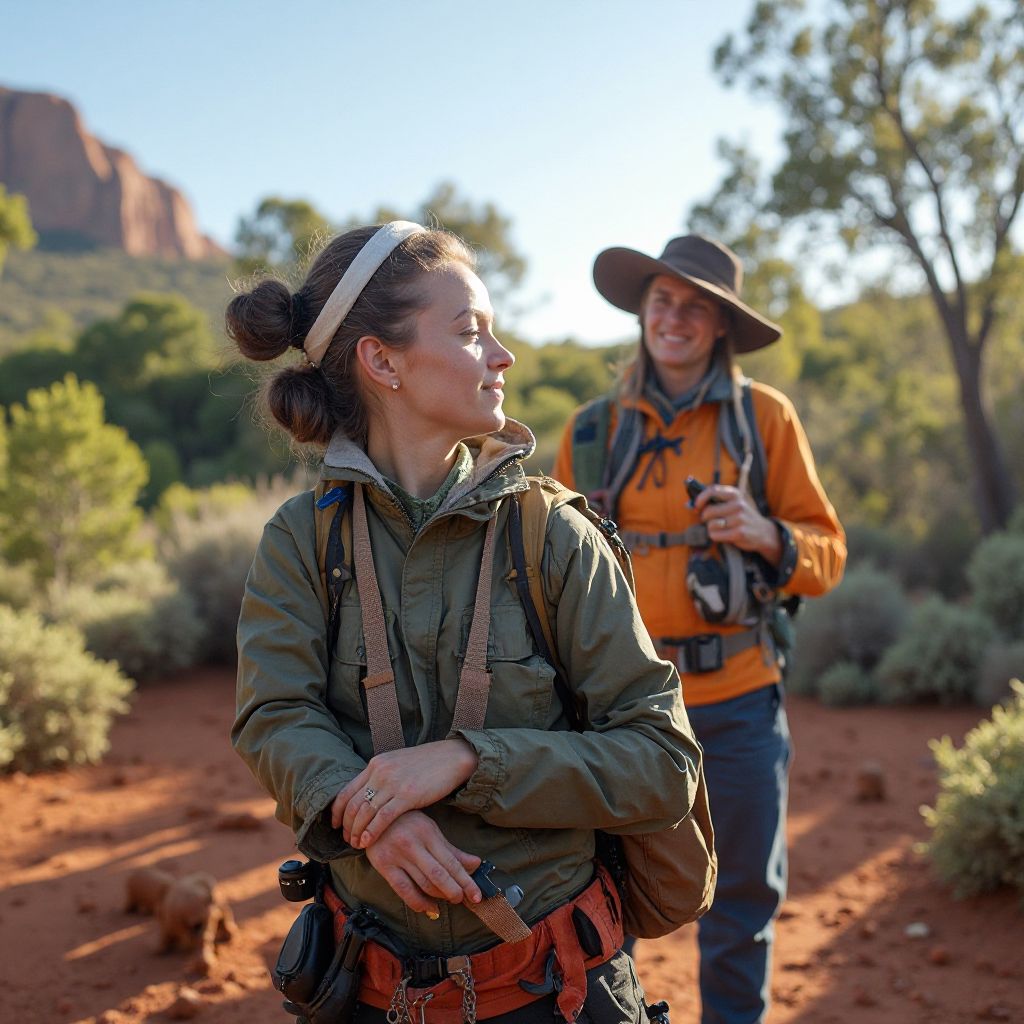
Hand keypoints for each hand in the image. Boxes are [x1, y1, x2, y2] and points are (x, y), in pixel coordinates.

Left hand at [331, 738, 478, 848]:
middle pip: (353, 804)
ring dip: (356, 832)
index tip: (335, 825)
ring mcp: (393, 783)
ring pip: (365, 812)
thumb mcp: (397, 764)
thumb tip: (369, 794)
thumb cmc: (427, 763)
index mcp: (376, 764)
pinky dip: (371, 832)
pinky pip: (383, 818)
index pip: (346, 790)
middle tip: (346, 839)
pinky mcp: (408, 795)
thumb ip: (381, 776)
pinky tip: (366, 843)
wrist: (451, 757)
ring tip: (355, 844)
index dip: (337, 811)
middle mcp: (380, 772)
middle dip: (346, 825)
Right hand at [363, 811, 481, 916]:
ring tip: (450, 901)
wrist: (373, 814)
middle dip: (455, 891)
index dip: (466, 880)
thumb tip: (476, 863)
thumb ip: (452, 849)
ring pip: (423, 883)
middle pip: (439, 875)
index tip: (477, 894)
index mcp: (428, 833)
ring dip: (439, 897)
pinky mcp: (384, 866)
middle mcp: (413, 845)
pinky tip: (429, 908)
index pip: (452, 862)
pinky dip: (418, 902)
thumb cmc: (406, 821)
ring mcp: (397, 856)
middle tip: (465, 900)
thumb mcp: (430, 829)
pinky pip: (403, 890)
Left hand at [693, 484, 780, 563]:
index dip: (700, 499)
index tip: (697, 507)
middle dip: (705, 519)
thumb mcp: (734, 503)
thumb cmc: (743, 517)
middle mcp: (738, 505)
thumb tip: (692, 505)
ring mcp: (739, 519)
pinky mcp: (739, 533)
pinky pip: (715, 535)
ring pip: (710, 525)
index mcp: (735, 494)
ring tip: (721, 528)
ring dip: (711, 529)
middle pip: (708, 511)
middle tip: (712, 521)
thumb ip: (717, 501)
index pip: (712, 490)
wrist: (764, 532)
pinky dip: (715, 537)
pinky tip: (724, 535)